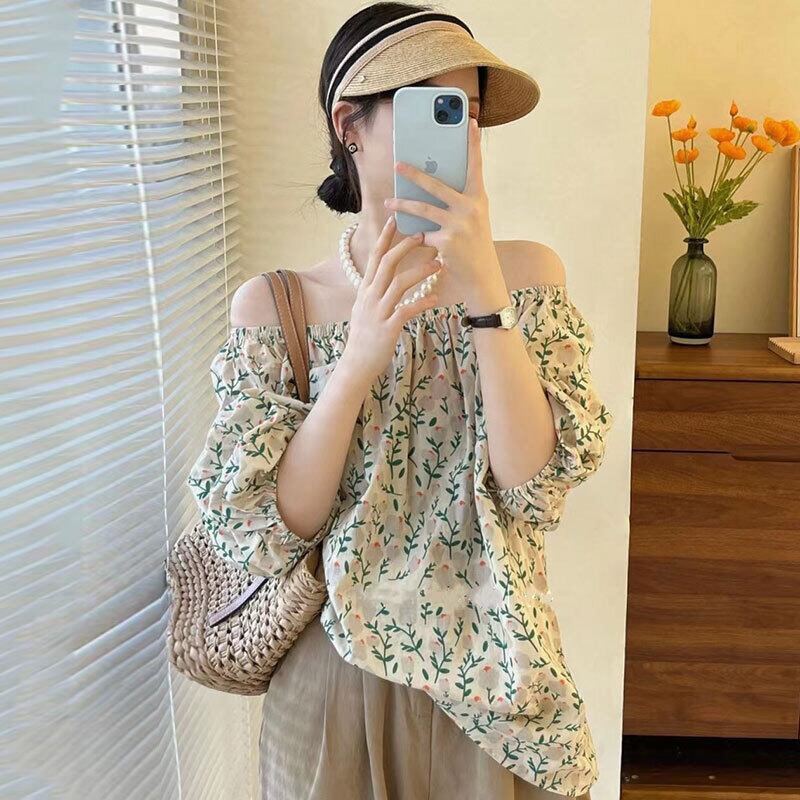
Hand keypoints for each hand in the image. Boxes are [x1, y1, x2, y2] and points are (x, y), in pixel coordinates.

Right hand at [341, 216, 440, 382]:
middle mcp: (370, 297)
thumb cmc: (365, 336)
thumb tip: (384, 276)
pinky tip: (434, 298)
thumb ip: (374, 291)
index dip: (385, 237)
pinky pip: (406, 311)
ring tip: (438, 265)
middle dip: (406, 247)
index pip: (375, 257)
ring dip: (420, 271)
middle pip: (387, 263)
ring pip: (399, 284)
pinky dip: (421, 303)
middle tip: (424, 236)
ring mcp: (378, 312)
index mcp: (365, 290)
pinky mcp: (388, 328)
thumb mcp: (364, 308)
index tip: (395, 220)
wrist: (357, 364)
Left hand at [384, 117, 500, 292]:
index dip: (473, 144)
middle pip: (436, 185)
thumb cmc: (475, 243)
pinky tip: (411, 239)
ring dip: (402, 206)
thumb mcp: (473, 218)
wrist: (483, 275)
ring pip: (422, 209)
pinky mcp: (446, 241)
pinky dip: (416, 237)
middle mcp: (470, 207)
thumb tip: (429, 185)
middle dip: (414, 174)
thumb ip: (458, 202)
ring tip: (389, 203)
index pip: (476, 166)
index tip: (470, 121)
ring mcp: (458, 224)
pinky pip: (423, 234)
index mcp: (478, 198)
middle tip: (397, 165)